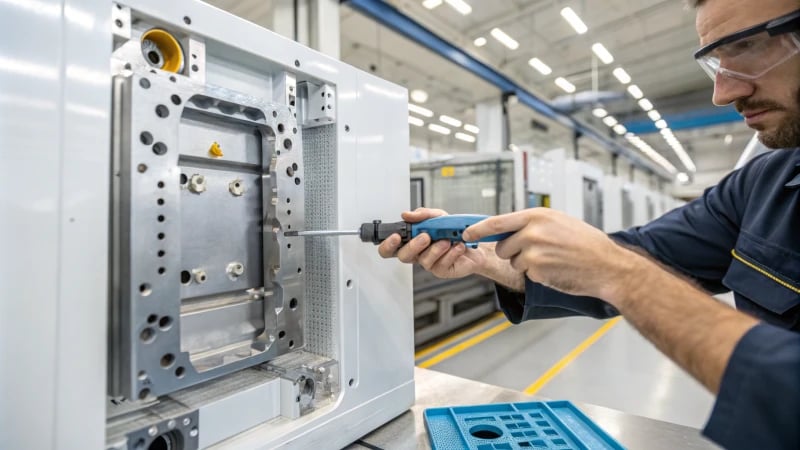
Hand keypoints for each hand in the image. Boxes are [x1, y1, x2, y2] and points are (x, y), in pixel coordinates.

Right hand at [377, 208, 489, 278]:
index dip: (388, 245)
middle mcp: (418, 254)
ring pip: (424, 260)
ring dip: (436, 248)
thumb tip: (407, 214)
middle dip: (412, 246)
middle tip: (425, 236)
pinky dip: (451, 253)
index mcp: (411, 240)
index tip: (396, 236)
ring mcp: (429, 263)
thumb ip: (422, 214)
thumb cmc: (452, 230)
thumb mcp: (438, 217)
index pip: (391, 247)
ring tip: (447, 240)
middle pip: (403, 256)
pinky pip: (441, 264)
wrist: (473, 242)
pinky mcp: (441, 270)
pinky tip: (457, 247)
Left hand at [462, 208, 636, 300]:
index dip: (477, 229)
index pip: (496, 222)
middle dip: (512, 252)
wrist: (606, 265)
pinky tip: (555, 269)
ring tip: (551, 259)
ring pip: (514, 262)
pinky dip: (538, 274)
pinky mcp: (537, 271)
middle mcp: (532, 232)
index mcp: (536, 216)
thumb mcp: (558, 221)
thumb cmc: (585, 243)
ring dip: (527, 264)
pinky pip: (526, 274)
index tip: (466, 234)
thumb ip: (532, 222)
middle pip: (503, 246)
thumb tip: (506, 227)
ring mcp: (533, 252)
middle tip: (536, 251)